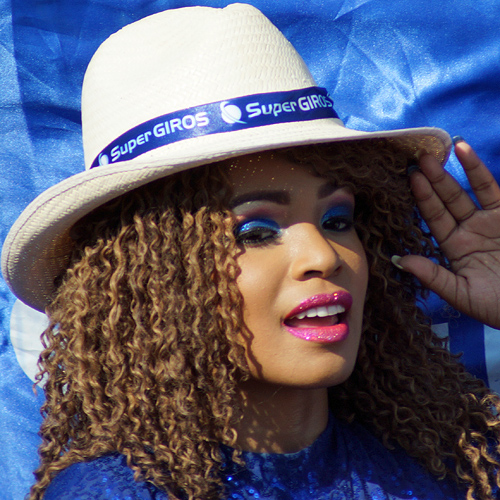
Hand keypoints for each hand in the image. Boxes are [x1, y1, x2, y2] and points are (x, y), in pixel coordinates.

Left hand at [396, 139, 499, 328]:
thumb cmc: (498, 306)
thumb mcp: (462, 294)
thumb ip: (433, 276)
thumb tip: (399, 261)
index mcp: (454, 248)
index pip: (434, 219)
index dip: (422, 199)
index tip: (409, 179)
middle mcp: (468, 230)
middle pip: (446, 201)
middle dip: (432, 181)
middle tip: (418, 159)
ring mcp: (488, 221)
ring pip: (466, 191)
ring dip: (452, 172)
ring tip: (437, 152)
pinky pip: (491, 189)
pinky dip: (477, 170)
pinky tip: (464, 150)